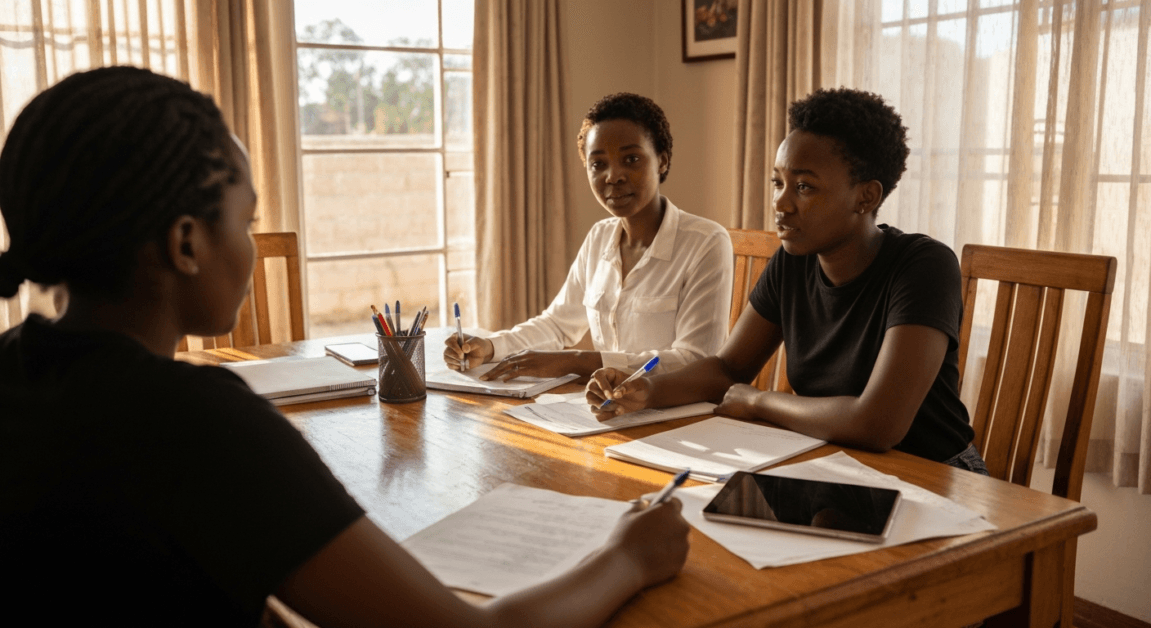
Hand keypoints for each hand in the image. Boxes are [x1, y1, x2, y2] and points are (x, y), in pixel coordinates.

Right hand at [443, 333, 493, 370]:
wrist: (481, 353)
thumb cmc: (478, 345)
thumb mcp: (477, 343)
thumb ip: (471, 344)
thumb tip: (464, 349)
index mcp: (455, 338)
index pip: (449, 342)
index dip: (454, 347)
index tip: (462, 352)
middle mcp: (451, 346)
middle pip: (446, 351)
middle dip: (455, 356)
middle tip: (463, 358)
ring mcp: (451, 354)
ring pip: (446, 358)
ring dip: (454, 361)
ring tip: (463, 362)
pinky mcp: (453, 362)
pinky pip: (449, 365)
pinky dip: (455, 366)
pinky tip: (461, 365)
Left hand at [480, 350, 595, 380]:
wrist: (566, 360)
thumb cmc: (556, 362)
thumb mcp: (541, 362)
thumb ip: (531, 365)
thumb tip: (525, 372)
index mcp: (526, 352)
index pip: (507, 358)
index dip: (497, 365)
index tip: (489, 372)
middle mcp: (524, 354)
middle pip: (503, 362)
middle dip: (492, 370)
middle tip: (483, 377)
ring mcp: (527, 360)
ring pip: (506, 366)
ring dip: (495, 374)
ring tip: (487, 380)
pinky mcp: (532, 368)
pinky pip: (516, 371)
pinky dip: (508, 375)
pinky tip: (502, 380)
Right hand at [586, 367, 652, 420]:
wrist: (644, 397)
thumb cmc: (640, 386)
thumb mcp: (638, 384)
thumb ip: (628, 386)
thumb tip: (617, 394)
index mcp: (608, 374)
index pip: (598, 376)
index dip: (602, 386)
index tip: (611, 396)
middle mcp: (600, 384)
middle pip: (589, 390)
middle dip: (601, 399)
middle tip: (614, 402)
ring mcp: (599, 397)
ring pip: (591, 403)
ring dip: (604, 408)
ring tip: (620, 409)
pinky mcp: (602, 408)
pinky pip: (597, 414)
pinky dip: (607, 415)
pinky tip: (618, 412)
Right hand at [602, 499, 689, 589]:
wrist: (624, 567)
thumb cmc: (624, 539)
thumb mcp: (629, 515)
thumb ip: (641, 506)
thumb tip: (646, 505)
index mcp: (669, 510)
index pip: (673, 502)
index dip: (662, 503)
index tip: (652, 506)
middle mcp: (681, 526)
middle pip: (676, 520)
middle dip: (665, 522)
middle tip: (650, 525)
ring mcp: (683, 545)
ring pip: (678, 538)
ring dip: (667, 537)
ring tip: (651, 542)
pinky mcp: (681, 561)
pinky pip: (676, 553)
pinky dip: (668, 552)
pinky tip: (653, 554)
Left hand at [714, 383, 764, 419]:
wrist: (759, 402)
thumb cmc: (761, 400)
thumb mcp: (754, 394)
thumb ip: (748, 396)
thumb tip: (750, 400)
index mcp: (738, 386)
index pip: (733, 394)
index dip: (735, 401)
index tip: (738, 405)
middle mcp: (730, 390)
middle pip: (727, 399)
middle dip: (730, 405)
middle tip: (737, 411)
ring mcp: (727, 397)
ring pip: (723, 404)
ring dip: (727, 409)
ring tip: (732, 415)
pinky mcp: (725, 406)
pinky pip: (718, 409)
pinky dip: (718, 412)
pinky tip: (716, 414)